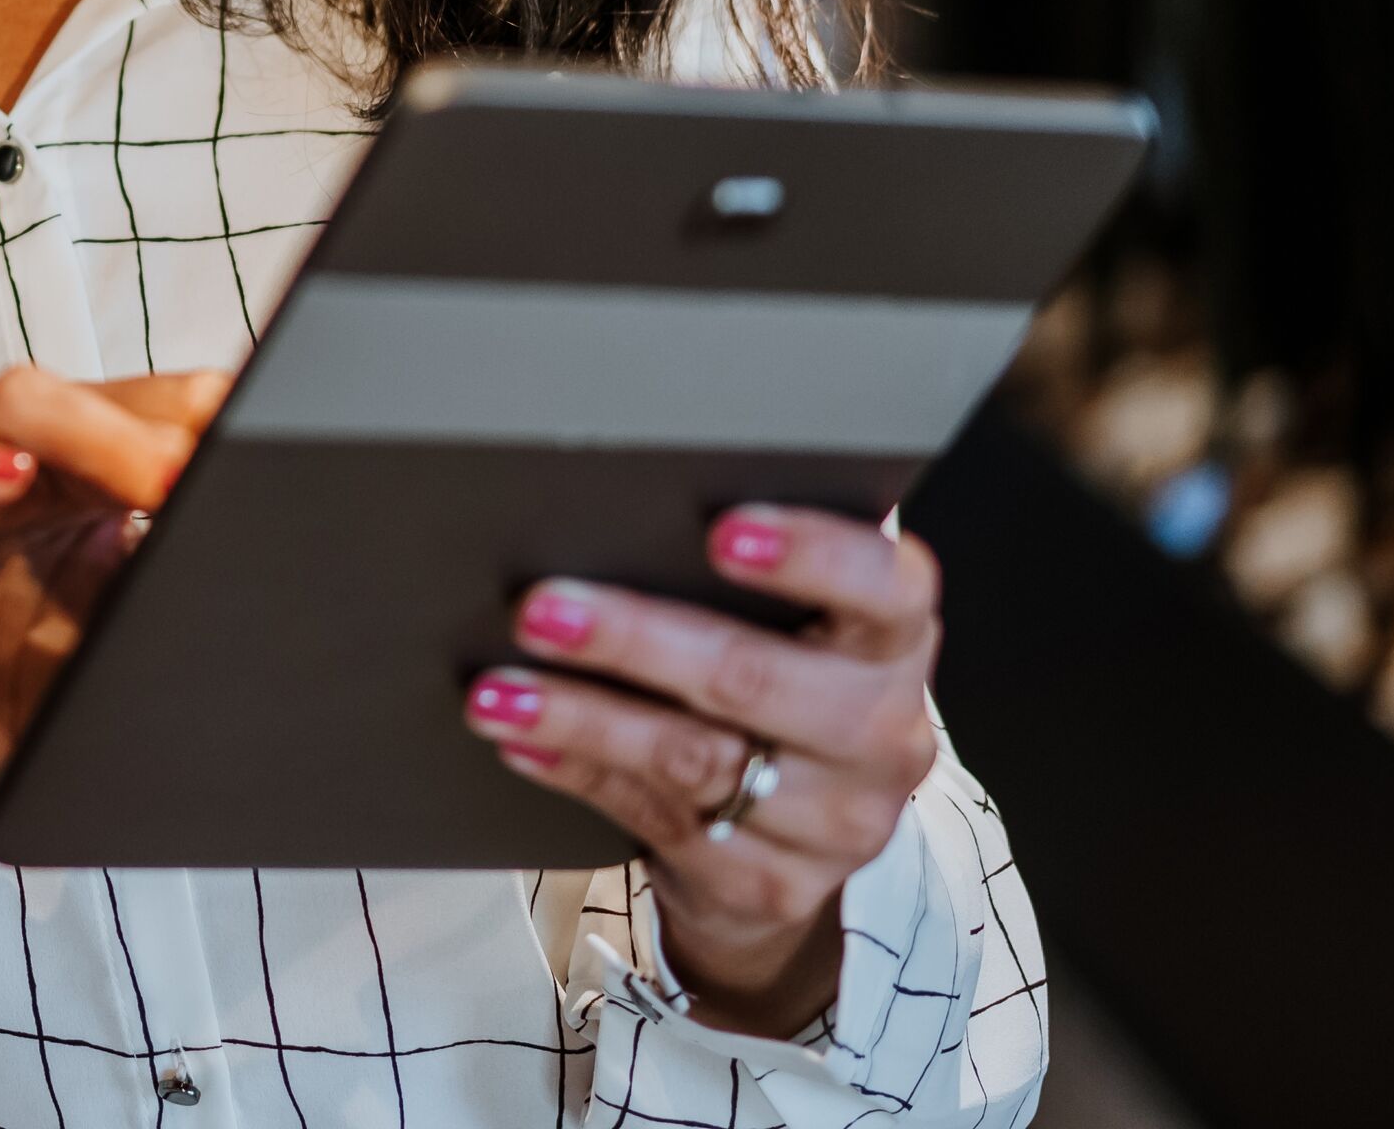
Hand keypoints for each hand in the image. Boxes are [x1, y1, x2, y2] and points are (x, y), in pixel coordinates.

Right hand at [0, 365, 227, 925]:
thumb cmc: (5, 702)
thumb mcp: (113, 646)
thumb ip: (163, 590)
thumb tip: (255, 560)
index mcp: (74, 488)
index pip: (136, 411)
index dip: (195, 415)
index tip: (259, 431)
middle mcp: (10, 477)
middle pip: (80, 395)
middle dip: (155, 419)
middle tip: (212, 460)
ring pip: (1, 409)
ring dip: (84, 429)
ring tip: (152, 477)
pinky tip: (3, 480)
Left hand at [461, 506, 943, 1038]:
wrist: (797, 832)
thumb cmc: (777, 679)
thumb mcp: (793, 623)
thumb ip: (740, 572)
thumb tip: (605, 507)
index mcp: (894, 638)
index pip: (884, 585)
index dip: (811, 554)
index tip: (721, 531)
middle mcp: (882, 732)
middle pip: (757, 679)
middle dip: (635, 639)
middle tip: (540, 608)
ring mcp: (836, 821)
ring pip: (695, 760)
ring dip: (582, 718)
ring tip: (500, 690)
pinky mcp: (775, 885)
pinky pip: (658, 818)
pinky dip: (579, 772)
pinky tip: (524, 741)